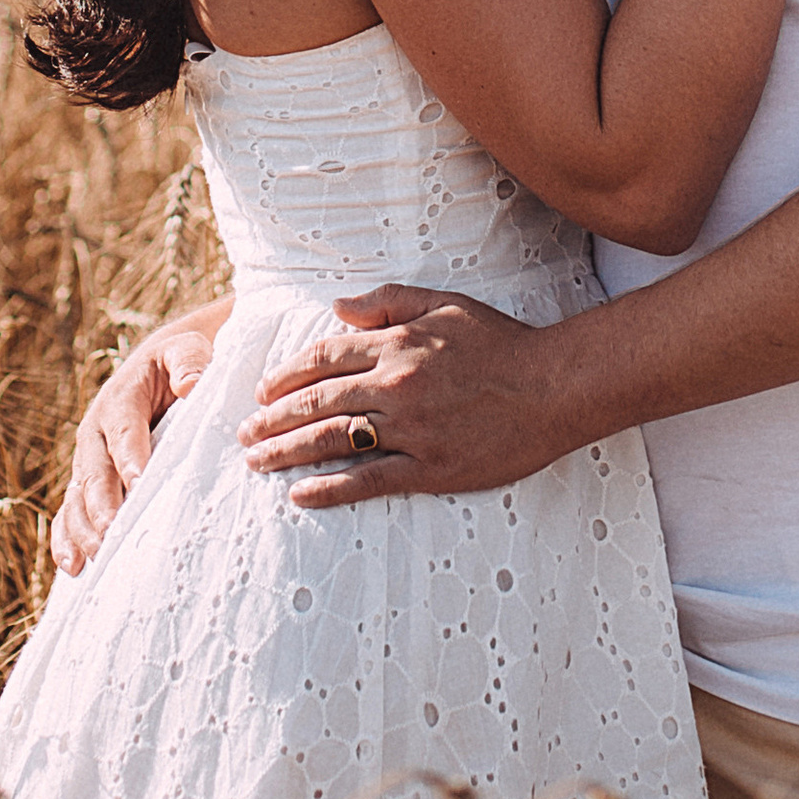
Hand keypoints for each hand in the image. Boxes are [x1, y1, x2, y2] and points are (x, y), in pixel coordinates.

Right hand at [52, 300, 229, 572]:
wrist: (162, 367)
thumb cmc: (181, 361)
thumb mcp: (187, 350)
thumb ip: (189, 363)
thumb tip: (190, 385)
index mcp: (120, 400)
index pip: (124, 431)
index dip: (130, 455)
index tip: (139, 482)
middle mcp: (97, 433)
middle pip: (95, 471)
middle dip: (101, 503)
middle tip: (111, 533)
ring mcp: (90, 460)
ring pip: (78, 497)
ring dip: (82, 529)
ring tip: (91, 559)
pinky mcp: (90, 483)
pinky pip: (72, 511)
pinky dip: (68, 538)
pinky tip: (72, 567)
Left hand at [237, 285, 572, 508]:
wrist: (554, 387)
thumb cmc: (503, 342)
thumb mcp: (446, 304)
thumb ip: (389, 303)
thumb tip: (338, 307)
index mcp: (398, 344)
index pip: (323, 358)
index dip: (286, 375)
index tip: (264, 391)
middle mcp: (397, 385)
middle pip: (317, 402)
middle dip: (273, 420)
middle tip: (244, 435)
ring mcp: (412, 429)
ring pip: (334, 441)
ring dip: (288, 452)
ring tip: (258, 462)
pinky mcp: (431, 467)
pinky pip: (370, 480)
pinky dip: (331, 489)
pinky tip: (302, 495)